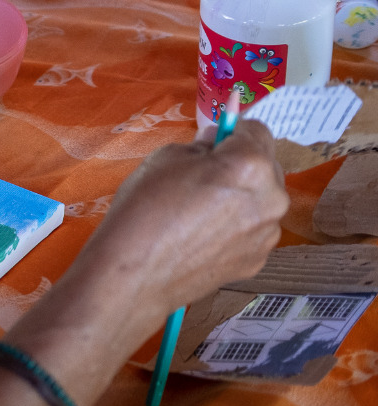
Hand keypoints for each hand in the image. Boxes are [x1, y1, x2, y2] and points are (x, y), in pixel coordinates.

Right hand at [74, 120, 287, 320]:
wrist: (135, 274)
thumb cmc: (144, 208)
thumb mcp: (164, 158)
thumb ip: (200, 148)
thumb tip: (214, 148)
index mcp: (249, 164)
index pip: (257, 130)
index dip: (232, 132)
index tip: (213, 142)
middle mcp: (272, 198)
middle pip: (266, 166)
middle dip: (241, 166)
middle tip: (204, 178)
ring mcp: (268, 233)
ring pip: (261, 201)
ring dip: (242, 198)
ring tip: (201, 213)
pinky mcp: (258, 260)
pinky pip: (252, 231)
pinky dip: (235, 227)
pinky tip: (203, 237)